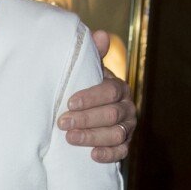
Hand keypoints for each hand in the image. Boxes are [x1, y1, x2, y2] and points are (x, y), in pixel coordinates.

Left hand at [58, 33, 136, 162]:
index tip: (69, 103)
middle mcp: (127, 107)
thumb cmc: (84, 91)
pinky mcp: (124, 145)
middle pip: (112, 114)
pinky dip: (108, 154)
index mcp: (119, 87)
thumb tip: (99, 34)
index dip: (91, 97)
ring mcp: (127, 128)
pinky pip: (122, 152)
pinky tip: (92, 155)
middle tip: (63, 122)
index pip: (110, 91)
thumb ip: (92, 55)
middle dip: (87, 119)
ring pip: (116, 134)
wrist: (87, 117)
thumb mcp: (87, 73)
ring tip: (70, 138)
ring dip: (92, 136)